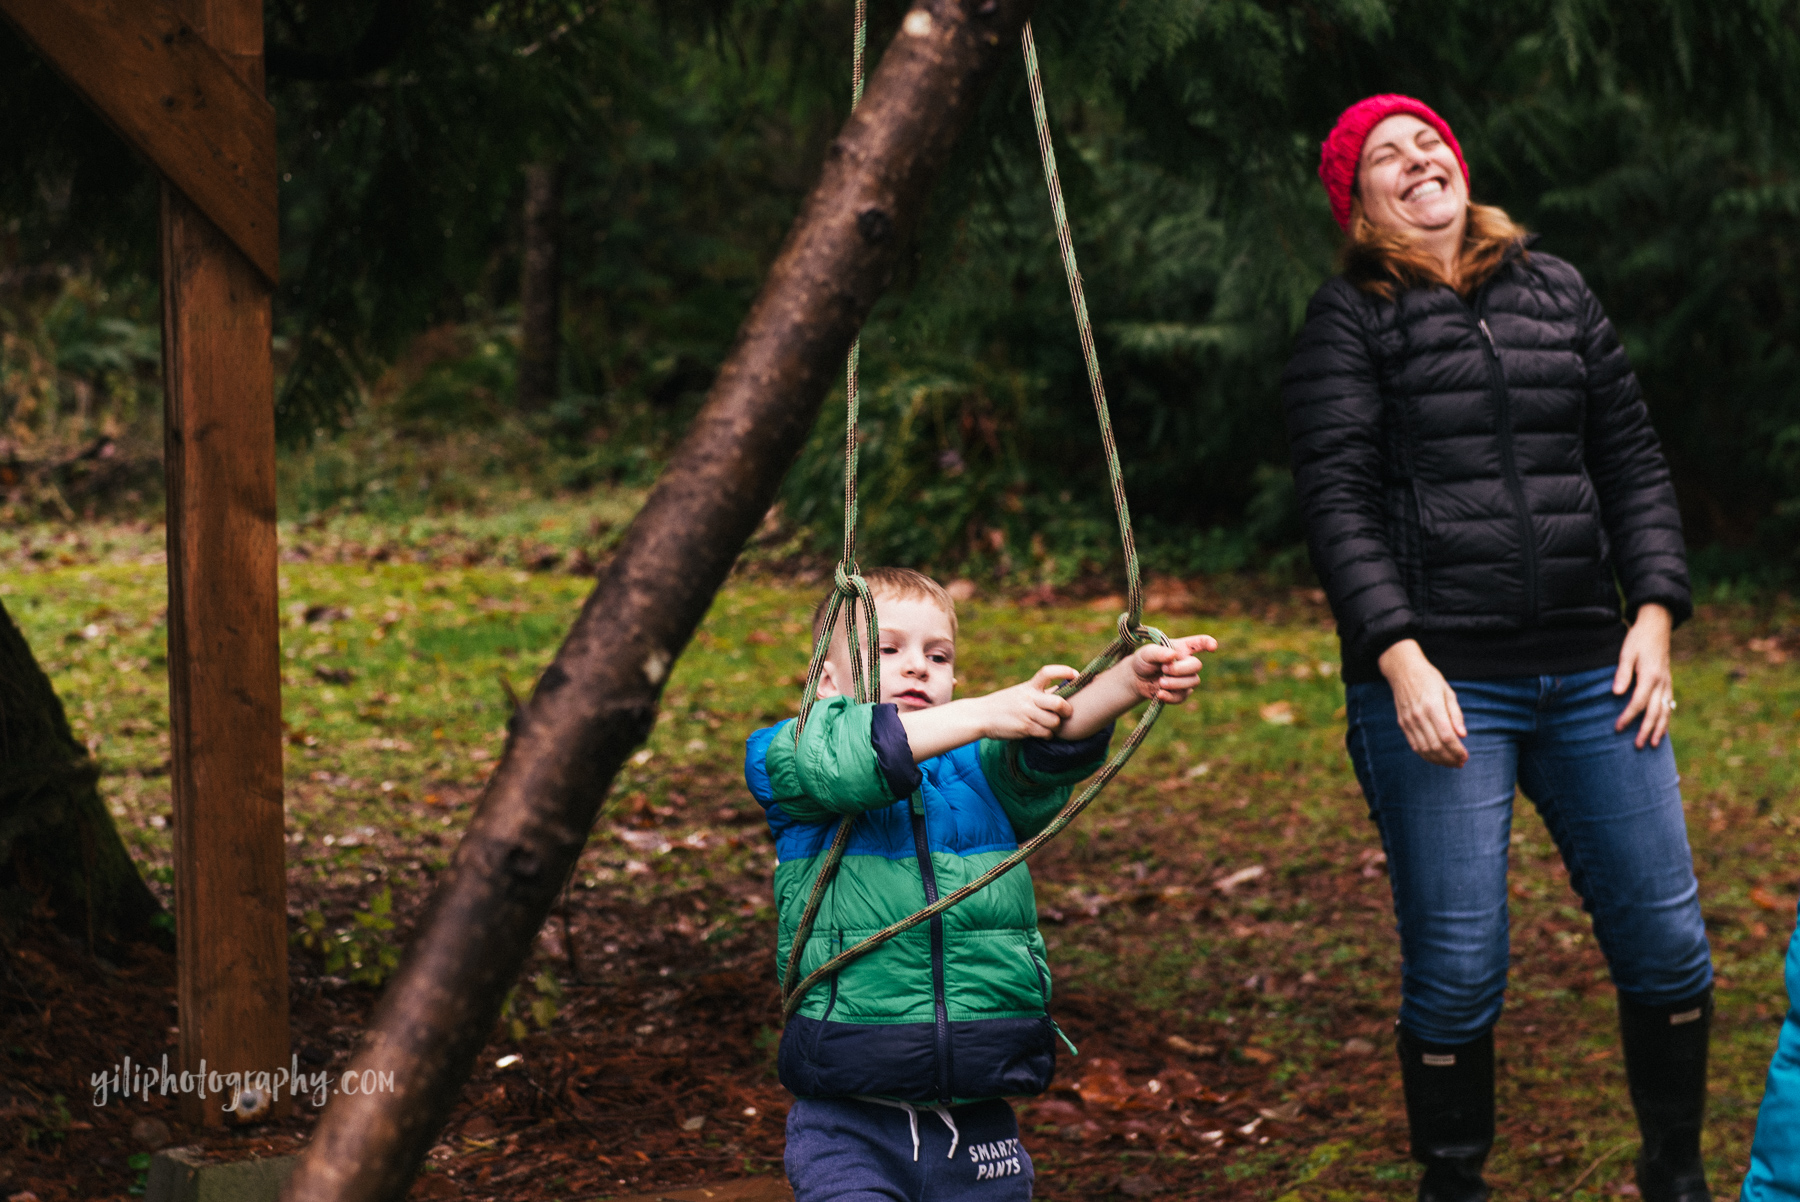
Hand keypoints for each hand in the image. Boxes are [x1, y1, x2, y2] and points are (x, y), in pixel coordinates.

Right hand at [976, 665, 1077, 739]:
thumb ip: (1040, 692)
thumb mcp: (1020, 692)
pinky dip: (1047, 735)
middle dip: (1067, 710)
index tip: (1076, 675)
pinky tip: (1041, 733)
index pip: (1047, 672)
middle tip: (1067, 712)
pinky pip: (1046, 733)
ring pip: (1054, 721)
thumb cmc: (1003, 704)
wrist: (981, 716)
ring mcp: (1027, 713)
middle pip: (1059, 702)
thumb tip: (1064, 692)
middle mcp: (1029, 698)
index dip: (1064, 671)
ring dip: (1055, 726)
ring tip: (1049, 725)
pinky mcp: (1024, 728)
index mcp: (1029, 686)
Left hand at [1124, 636, 1217, 704]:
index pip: (1200, 643)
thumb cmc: (1144, 660)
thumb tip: (1173, 655)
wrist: (1136, 679)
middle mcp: (1187, 662)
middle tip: (1164, 669)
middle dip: (1180, 669)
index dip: (1208, 643)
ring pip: (1193, 682)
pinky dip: (1171, 696)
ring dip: (1176, 683)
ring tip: (1160, 682)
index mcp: (1182, 648)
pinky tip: (1160, 694)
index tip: (1213, 647)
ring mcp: (1186, 679)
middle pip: (1197, 665)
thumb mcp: (1147, 653)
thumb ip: (1158, 653)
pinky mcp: (1180, 693)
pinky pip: (1182, 697)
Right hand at [1377, 639, 1467, 767]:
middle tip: (1461, 763)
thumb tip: (1463, 735)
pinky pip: (1414, 745)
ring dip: (1439, 760)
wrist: (1403, 670)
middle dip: (1450, 758)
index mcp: (1433, 707)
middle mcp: (1419, 716)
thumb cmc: (1429, 679)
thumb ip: (1456, 714)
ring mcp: (1409, 721)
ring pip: (1424, 749)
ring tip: (1451, 763)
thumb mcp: (1448, 691)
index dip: (1457, 750)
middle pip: (1436, 746)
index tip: (1466, 756)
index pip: (1447, 736)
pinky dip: (1426, 755)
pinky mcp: (1403, 724)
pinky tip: (1436, 758)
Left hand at [1614, 603, 1673, 748]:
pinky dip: (1666, 718)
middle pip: (1654, 712)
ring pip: (1665, 711)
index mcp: (1649, 676)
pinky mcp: (1668, 682)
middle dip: (1646, 730)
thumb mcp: (1626, 652)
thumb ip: (1622, 673)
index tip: (1618, 728)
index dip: (1628, 717)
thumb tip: (1616, 693)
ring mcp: (1667, 683)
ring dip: (1659, 728)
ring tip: (1654, 744)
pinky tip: (1662, 728)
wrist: (1657, 626)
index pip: (1638, 703)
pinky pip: (1669, 704)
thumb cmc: (1638, 639)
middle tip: (1638, 746)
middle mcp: (1661, 682)